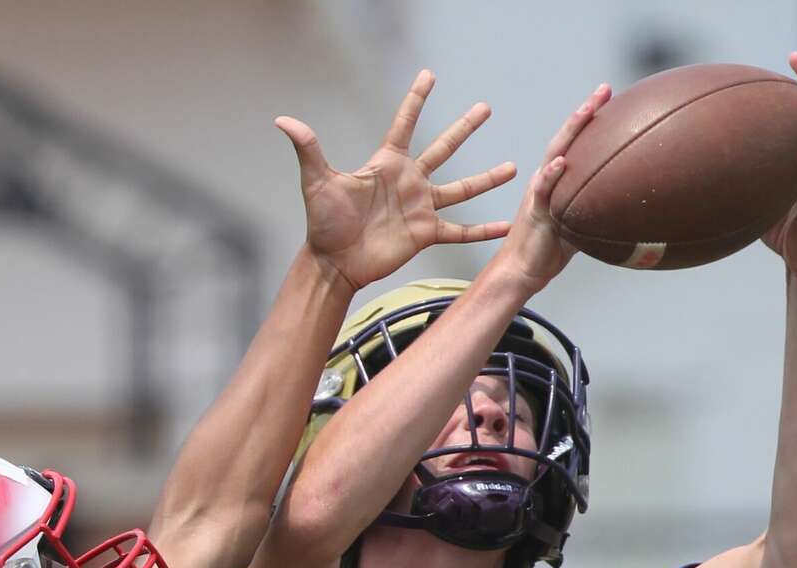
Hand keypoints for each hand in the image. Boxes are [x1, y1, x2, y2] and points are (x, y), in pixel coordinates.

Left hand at [277, 70, 517, 291]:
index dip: (416, 99)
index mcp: (388, 163)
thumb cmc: (324, 222)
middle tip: (485, 107)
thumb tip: (282, 120)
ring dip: (486, 179)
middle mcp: (410, 181)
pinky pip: (460, 231)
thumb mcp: (317, 181)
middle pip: (444, 148)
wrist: (334, 262)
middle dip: (464, 127)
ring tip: (513, 167)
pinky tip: (505, 226)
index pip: (405, 123)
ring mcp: (421, 207)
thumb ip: (308, 148)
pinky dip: (482, 231)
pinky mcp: (426, 234)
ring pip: (461, 188)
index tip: (429, 74)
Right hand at [501, 83, 611, 293]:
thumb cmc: (548, 251)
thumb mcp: (578, 226)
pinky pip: (543, 191)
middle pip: (565, 139)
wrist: (521, 272)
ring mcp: (539, 194)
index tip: (610, 97)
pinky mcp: (535, 213)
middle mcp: (545, 181)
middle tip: (604, 89)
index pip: (574, 144)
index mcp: (555, 182)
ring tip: (587, 110)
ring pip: (554, 155)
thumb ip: (594, 211)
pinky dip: (551, 175)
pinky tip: (561, 161)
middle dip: (585, 113)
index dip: (590, 121)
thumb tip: (624, 209)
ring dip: (571, 131)